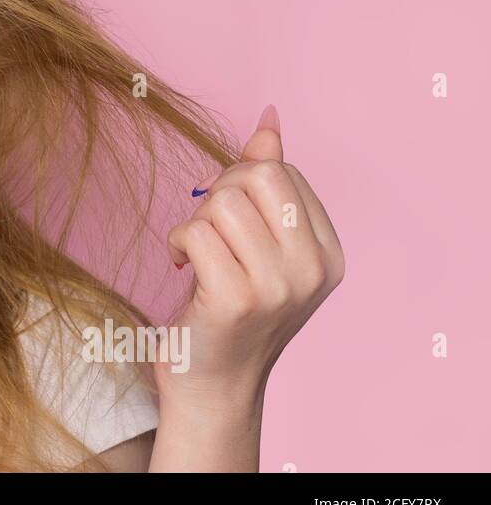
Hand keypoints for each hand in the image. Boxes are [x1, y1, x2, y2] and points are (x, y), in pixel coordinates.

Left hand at [155, 104, 345, 412]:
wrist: (212, 384)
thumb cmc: (228, 308)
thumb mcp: (258, 243)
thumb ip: (267, 183)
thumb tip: (268, 120)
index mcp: (328, 253)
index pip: (282, 171)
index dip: (238, 179)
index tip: (223, 214)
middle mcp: (313, 270)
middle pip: (257, 176)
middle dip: (218, 191)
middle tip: (206, 228)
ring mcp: (278, 287)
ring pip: (223, 202)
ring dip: (194, 221)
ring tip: (196, 253)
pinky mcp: (236, 301)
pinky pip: (196, 232)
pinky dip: (177, 242)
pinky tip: (182, 266)